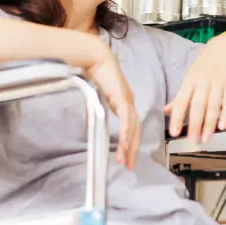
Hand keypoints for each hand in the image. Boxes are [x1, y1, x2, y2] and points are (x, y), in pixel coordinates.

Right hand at [84, 48, 139, 170]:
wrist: (95, 59)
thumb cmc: (95, 74)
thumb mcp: (95, 98)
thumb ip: (95, 112)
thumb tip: (91, 123)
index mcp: (124, 102)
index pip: (131, 126)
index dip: (130, 142)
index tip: (126, 157)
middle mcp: (129, 102)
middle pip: (135, 130)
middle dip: (132, 149)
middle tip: (128, 165)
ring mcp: (127, 100)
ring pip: (132, 127)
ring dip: (128, 146)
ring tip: (124, 161)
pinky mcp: (123, 98)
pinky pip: (126, 120)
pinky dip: (125, 133)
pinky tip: (123, 145)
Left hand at [166, 36, 225, 143]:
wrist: (225, 47)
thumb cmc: (205, 66)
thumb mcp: (190, 77)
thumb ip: (180, 96)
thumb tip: (166, 111)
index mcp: (190, 81)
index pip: (181, 101)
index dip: (177, 117)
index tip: (174, 132)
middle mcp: (203, 81)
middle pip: (198, 105)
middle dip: (195, 125)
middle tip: (193, 141)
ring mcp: (218, 81)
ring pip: (213, 105)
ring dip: (210, 123)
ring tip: (206, 138)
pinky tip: (223, 125)